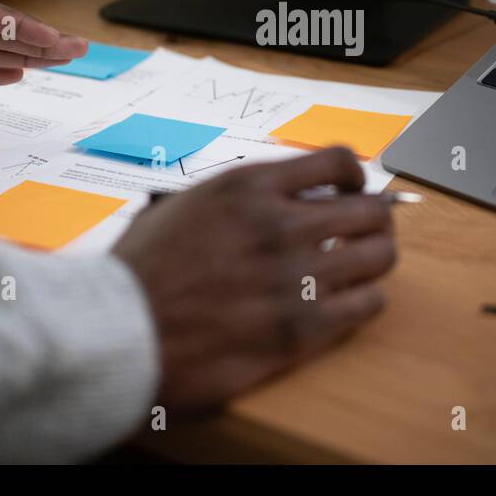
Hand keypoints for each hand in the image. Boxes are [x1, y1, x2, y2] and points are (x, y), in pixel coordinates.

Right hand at [113, 147, 396, 411]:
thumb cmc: (137, 274)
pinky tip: (351, 304)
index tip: (353, 190)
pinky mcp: (300, 329)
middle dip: (374, 219)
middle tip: (365, 232)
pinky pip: (367, 305)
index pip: (337, 160)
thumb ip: (234, 197)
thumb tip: (274, 195)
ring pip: (378, 256)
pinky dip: (366, 301)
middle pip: (370, 209)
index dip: (355, 176)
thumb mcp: (181, 204)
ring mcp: (293, 278)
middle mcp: (279, 225)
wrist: (117, 335)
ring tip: (361, 268)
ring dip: (374, 260)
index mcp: (249, 187)